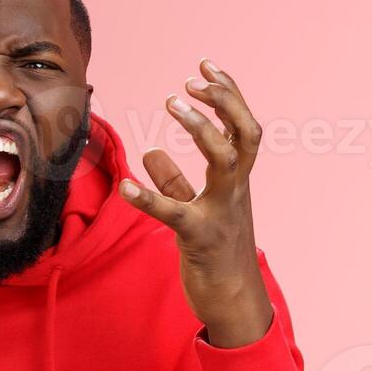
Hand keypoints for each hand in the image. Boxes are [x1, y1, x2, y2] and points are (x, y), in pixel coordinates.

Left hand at [118, 59, 274, 348]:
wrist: (233, 303)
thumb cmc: (217, 255)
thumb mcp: (194, 211)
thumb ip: (174, 181)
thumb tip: (150, 152)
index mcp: (236, 181)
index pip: (242, 127)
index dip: (229, 94)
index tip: (206, 67)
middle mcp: (236, 190)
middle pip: (245, 134)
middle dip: (225, 101)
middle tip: (193, 81)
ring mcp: (222, 212)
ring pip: (223, 159)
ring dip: (200, 128)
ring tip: (172, 102)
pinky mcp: (200, 237)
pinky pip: (174, 212)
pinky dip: (148, 197)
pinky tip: (126, 186)